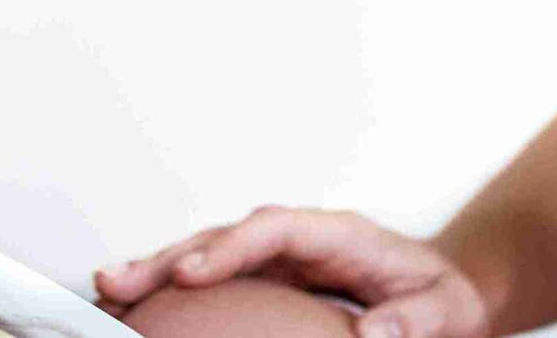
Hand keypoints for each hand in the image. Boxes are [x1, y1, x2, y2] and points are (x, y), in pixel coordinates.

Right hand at [96, 209, 488, 337]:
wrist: (443, 290)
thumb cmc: (441, 296)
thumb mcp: (444, 310)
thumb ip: (412, 319)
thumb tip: (372, 334)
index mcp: (339, 233)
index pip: (275, 229)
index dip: (230, 247)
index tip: (193, 273)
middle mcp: (300, 237)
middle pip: (227, 236)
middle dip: (172, 255)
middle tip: (122, 280)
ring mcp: (279, 257)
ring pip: (209, 253)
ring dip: (160, 268)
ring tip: (111, 288)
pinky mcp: (267, 278)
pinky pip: (215, 278)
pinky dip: (175, 287)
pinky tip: (137, 304)